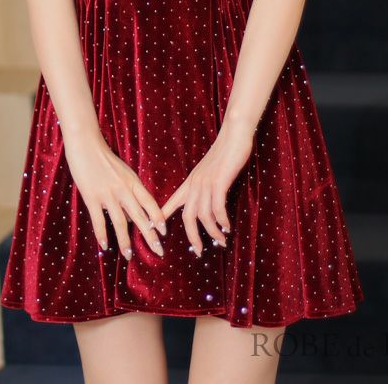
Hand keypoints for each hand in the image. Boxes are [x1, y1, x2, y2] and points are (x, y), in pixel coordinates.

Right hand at [63, 132, 167, 259]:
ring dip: (125, 241)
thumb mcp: (122, 172)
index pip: (150, 203)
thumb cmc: (104, 158)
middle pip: (140, 216)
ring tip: (129, 255)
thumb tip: (132, 215)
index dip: (158, 218)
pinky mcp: (92, 197)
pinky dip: (102, 235)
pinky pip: (99, 220)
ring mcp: (108, 194)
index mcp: (132, 181)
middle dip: (150, 236)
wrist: (86, 144)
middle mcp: (123, 189)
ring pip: (121, 222)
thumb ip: (128, 191)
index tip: (164, 233)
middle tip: (158, 251)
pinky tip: (105, 246)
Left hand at [160, 121, 253, 255]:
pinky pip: (217, 208)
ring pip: (203, 216)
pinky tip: (227, 227)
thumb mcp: (209, 171)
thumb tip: (206, 201)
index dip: (161, 217)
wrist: (234, 135)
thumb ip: (205, 186)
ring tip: (221, 241)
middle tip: (197, 251)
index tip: (153, 231)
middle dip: (191, 237)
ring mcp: (206, 183)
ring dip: (212, 232)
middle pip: (187, 217)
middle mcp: (195, 184)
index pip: (171, 202)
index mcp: (190, 182)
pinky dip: (222, 221)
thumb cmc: (224, 153)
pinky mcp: (219, 182)